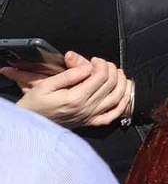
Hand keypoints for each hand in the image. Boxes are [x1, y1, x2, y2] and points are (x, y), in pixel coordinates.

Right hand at [1, 52, 132, 126]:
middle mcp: (86, 108)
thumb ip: (69, 75)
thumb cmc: (34, 104)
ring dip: (121, 82)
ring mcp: (89, 116)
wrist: (28, 124)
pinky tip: (124, 95)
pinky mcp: (89, 122)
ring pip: (116, 97)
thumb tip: (86, 66)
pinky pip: (112, 115)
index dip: (101, 64)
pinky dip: (122, 104)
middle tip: (102, 63)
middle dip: (110, 69)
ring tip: (116, 72)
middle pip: (110, 84)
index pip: (101, 76)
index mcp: (76, 98)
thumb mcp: (45, 85)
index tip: (94, 59)